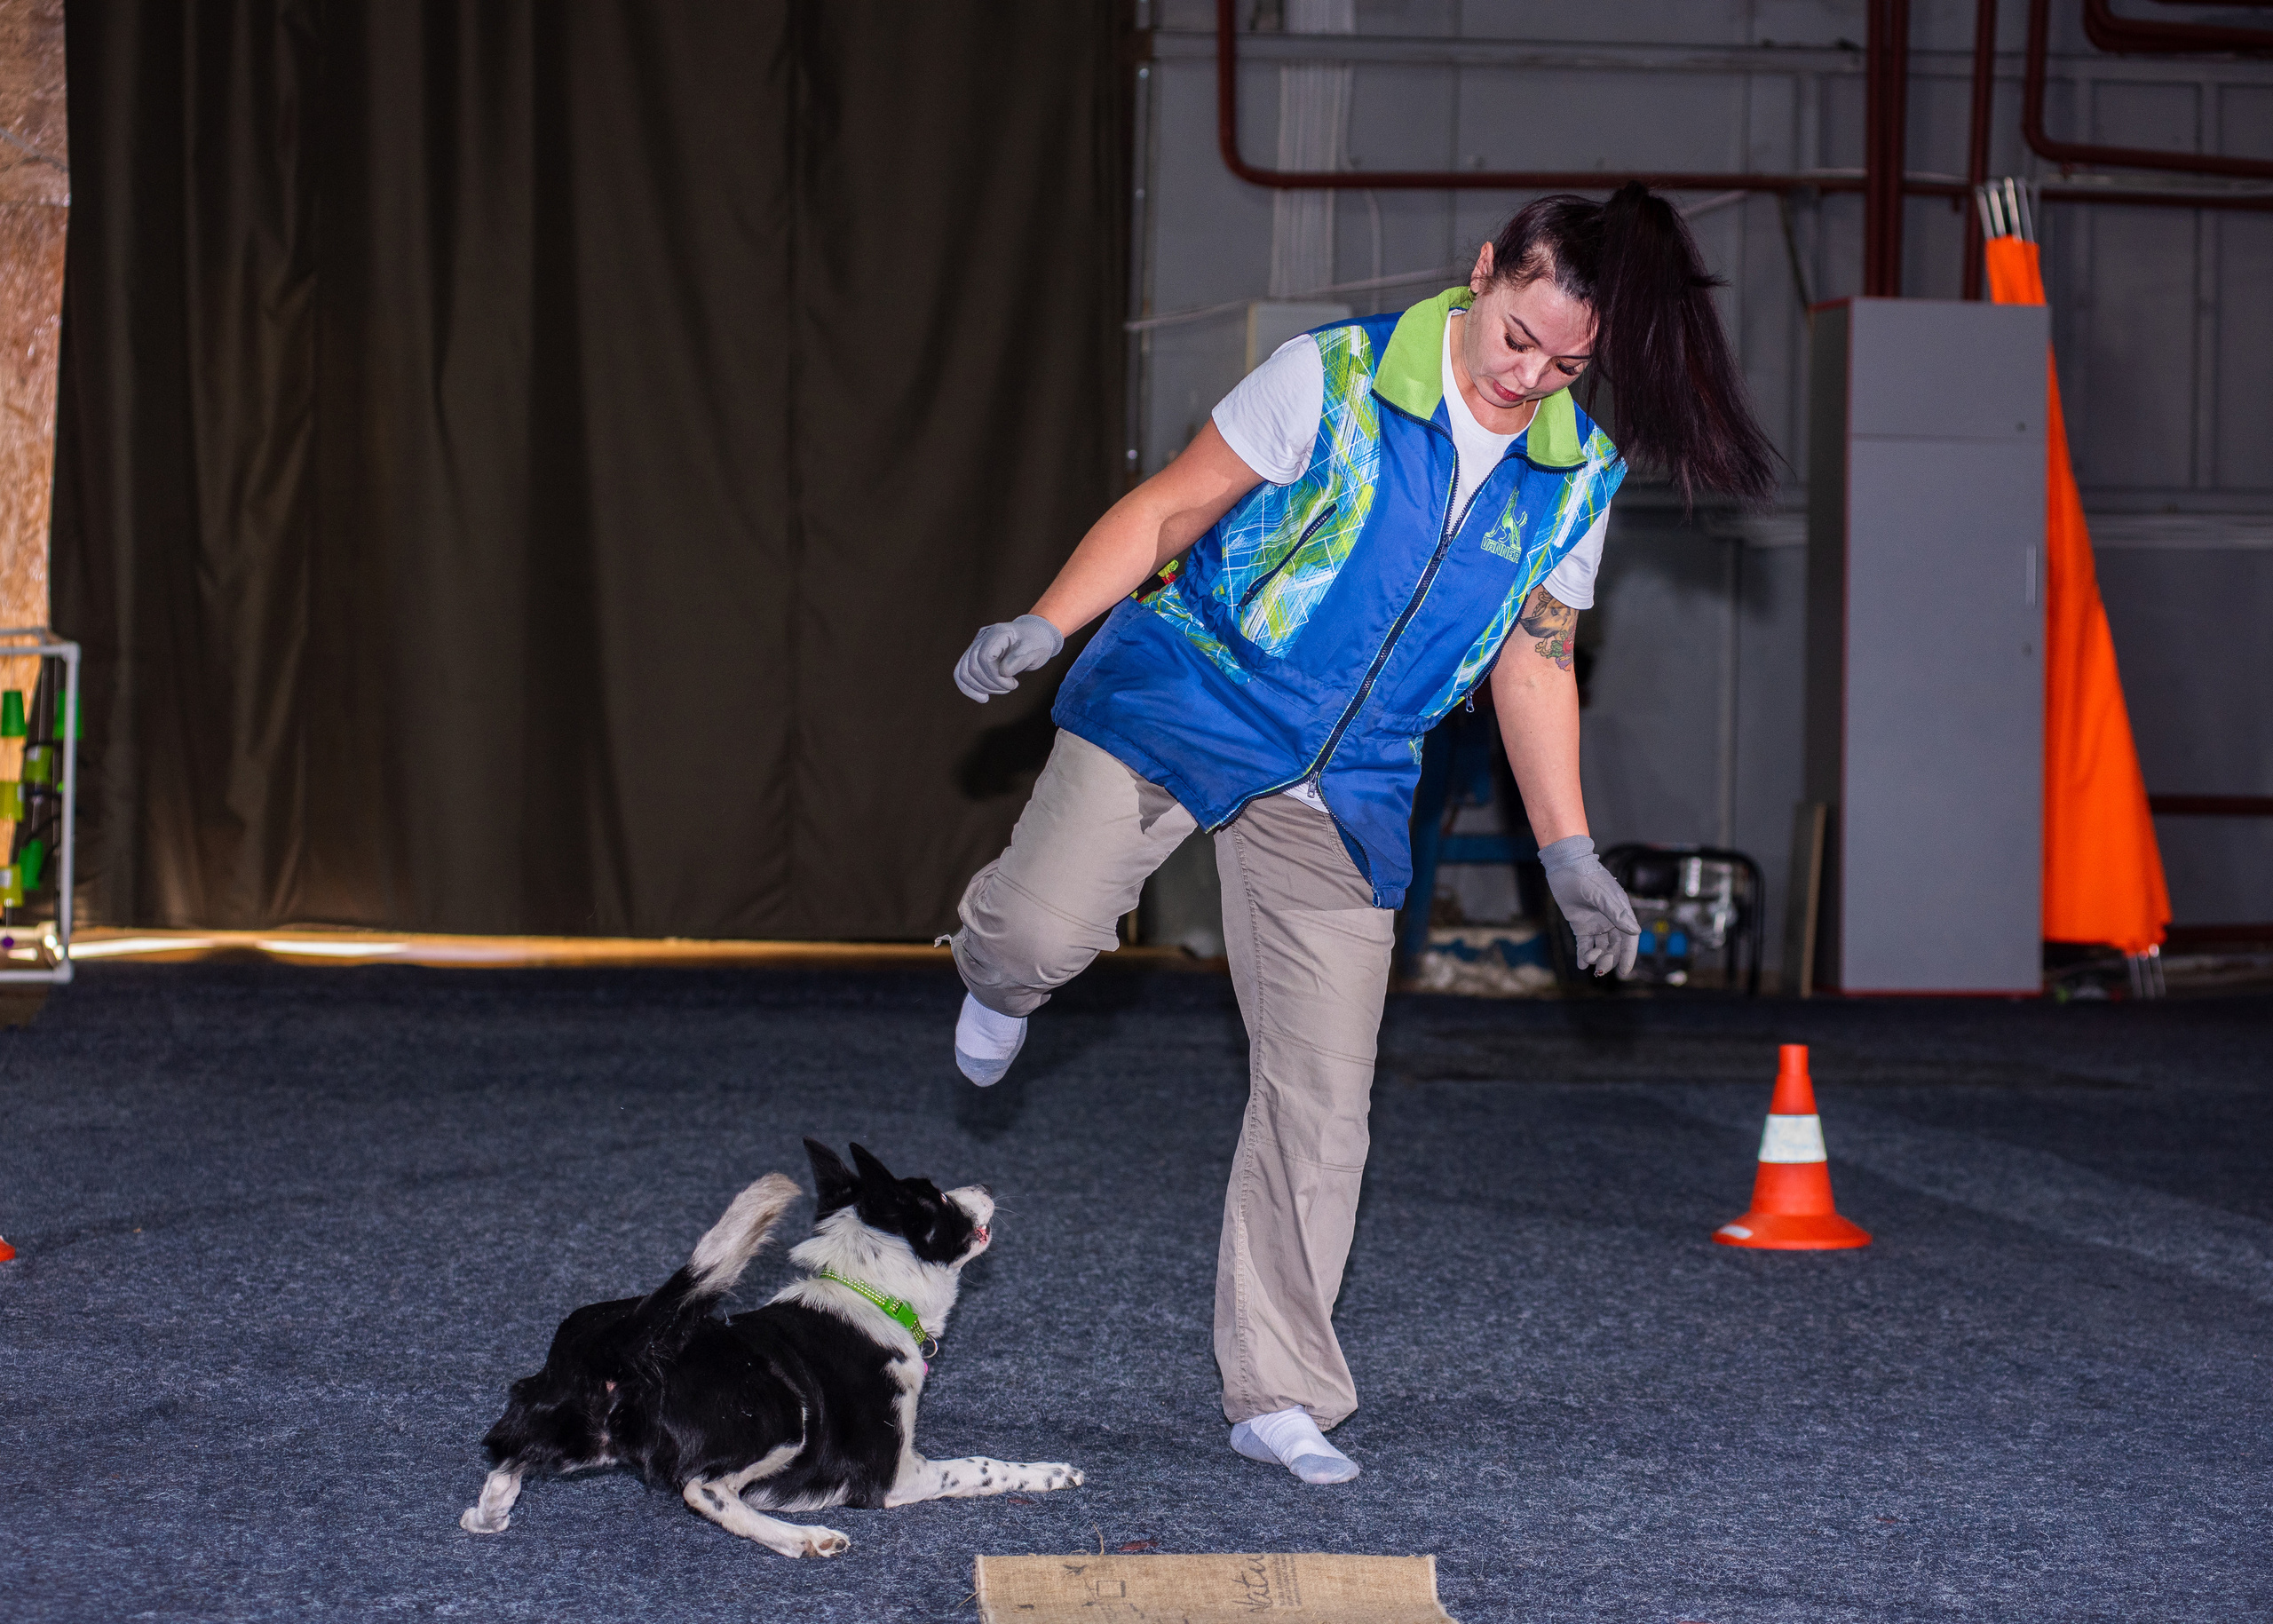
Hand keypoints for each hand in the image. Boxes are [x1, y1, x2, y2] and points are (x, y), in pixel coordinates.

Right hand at [953, 614, 1063, 702]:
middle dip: (990, 684)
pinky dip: (969, 688)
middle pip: (973, 666)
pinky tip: (983, 698)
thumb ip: (1020, 659)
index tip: (1013, 684)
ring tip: (1001, 689)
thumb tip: (1003, 672)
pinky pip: (962, 673)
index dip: (995, 676)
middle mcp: (983, 637)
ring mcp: (976, 645)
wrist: (1034, 635)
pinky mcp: (974, 655)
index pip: (984, 657)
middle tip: (1009, 687)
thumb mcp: (1036, 649)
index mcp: (999, 632)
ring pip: (964, 671)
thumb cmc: (1037, 642)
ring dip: (982, 687)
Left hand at [1538, 835, 1638, 977]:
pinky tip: (1581, 964)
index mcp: (1621, 913)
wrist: (1565, 866)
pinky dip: (1583, 955)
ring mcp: (1596, 923)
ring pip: (1600, 947)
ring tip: (1589, 960)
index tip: (1625, 973)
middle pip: (1614, 947)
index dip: (1628, 956)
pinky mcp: (1581, 925)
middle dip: (1609, 960)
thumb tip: (1635, 931)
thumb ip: (1616, 913)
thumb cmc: (1587, 876)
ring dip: (1596, 957)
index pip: (1629, 939)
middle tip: (1601, 971)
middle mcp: (1611, 920)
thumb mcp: (1602, 894)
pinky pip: (1584, 944)